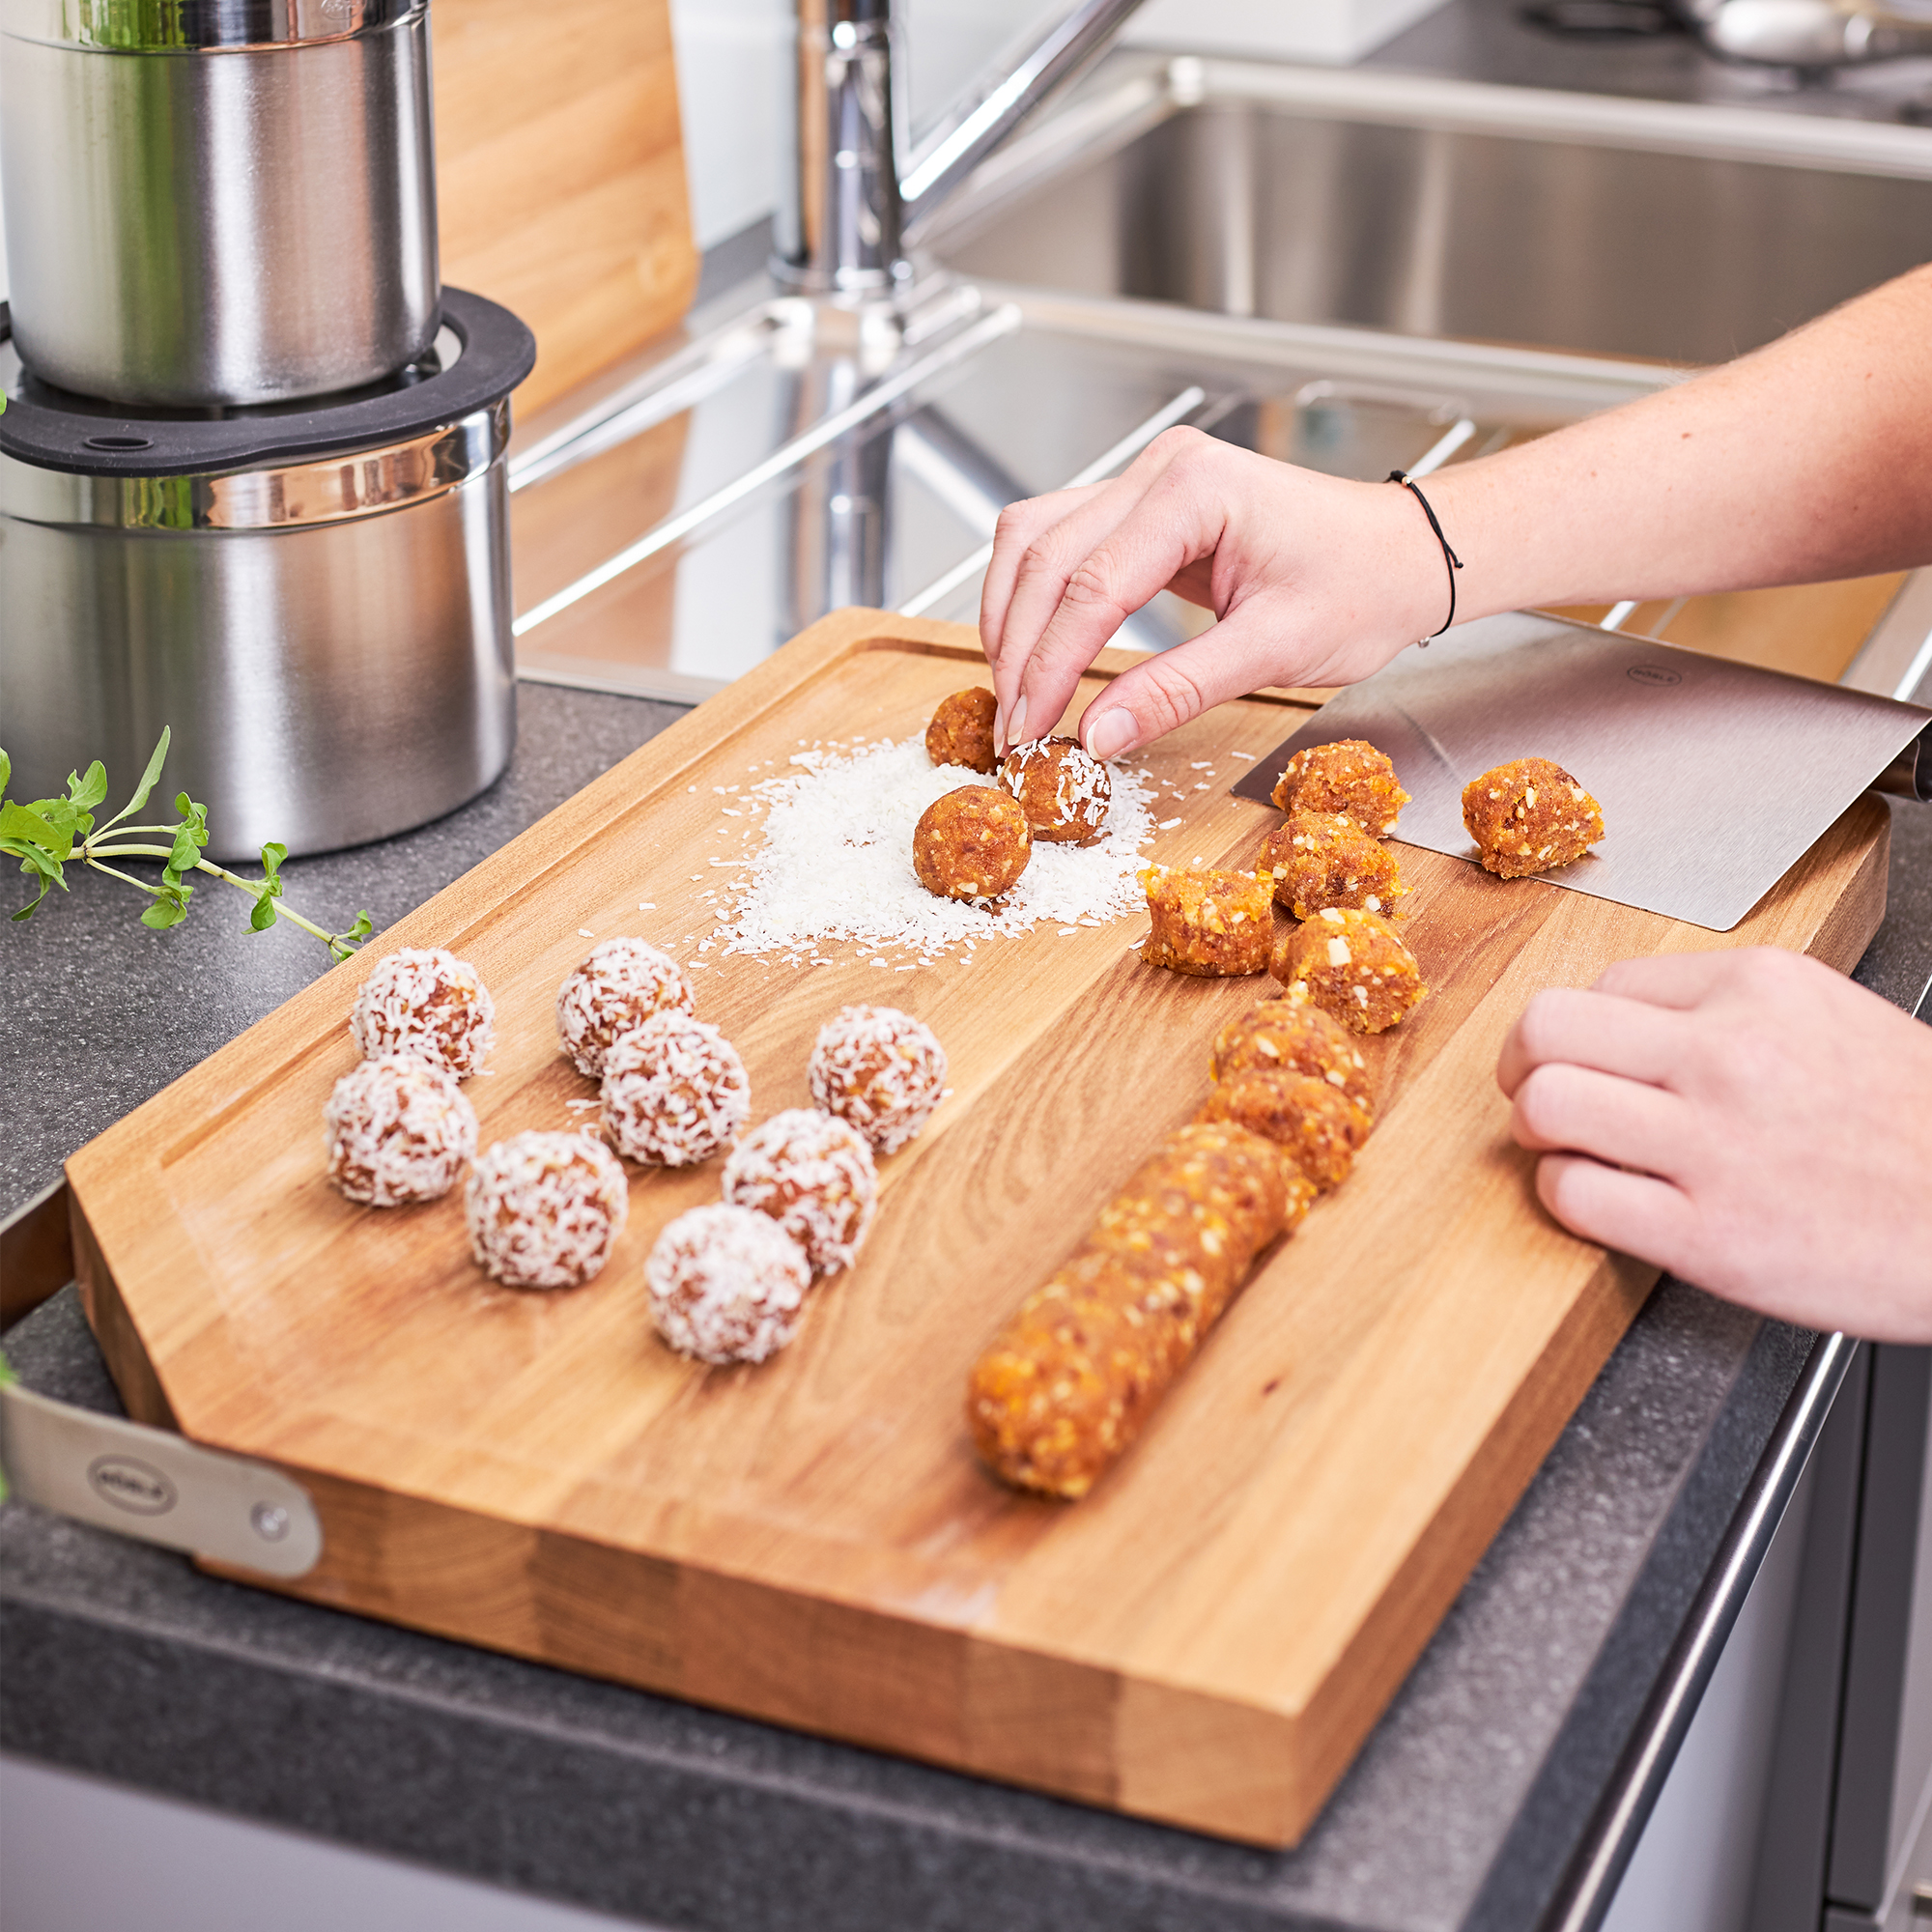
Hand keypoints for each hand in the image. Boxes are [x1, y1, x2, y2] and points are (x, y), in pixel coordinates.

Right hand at [978, 428, 1449, 757]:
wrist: (1403, 555)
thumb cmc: (1362, 586)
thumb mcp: (1274, 650)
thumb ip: (1176, 691)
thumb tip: (1096, 735)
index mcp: (1195, 489)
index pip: (1091, 584)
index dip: (1049, 665)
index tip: (1030, 729)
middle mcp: (1160, 470)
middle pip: (1044, 555)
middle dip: (1019, 647)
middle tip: (1014, 727)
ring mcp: (1145, 482)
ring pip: (1034, 540)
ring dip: (1012, 618)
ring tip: (1016, 694)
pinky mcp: (1142, 509)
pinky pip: (1060, 544)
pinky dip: (1037, 601)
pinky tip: (1036, 651)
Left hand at [1498, 948, 1931, 1339]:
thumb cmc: (1920, 1131)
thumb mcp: (1835, 1022)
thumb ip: (1732, 1015)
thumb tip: (1629, 1028)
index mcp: (1760, 990)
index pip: (1605, 986)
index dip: (1581, 1030)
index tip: (1585, 1059)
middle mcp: (1729, 1055)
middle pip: (1546, 1029)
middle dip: (1522, 1066)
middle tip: (1533, 1093)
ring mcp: (1714, 1145)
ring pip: (1544, 1106)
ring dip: (1536, 1132)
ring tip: (1568, 1149)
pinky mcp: (1709, 1236)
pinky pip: (1574, 1196)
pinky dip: (1565, 1198)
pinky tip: (1604, 1203)